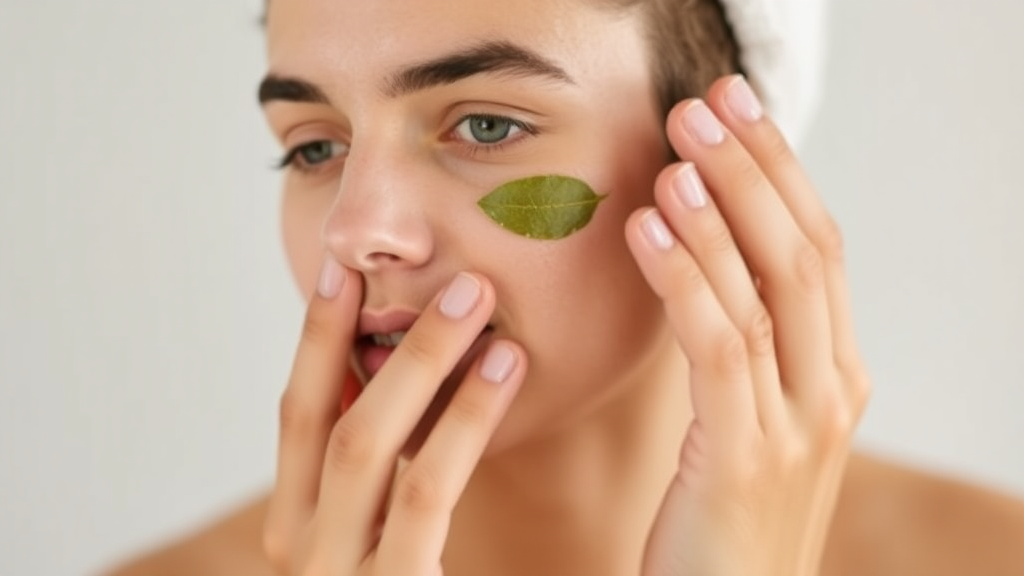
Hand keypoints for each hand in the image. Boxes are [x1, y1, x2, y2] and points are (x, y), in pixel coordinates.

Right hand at [262, 268, 525, 575]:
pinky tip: (505, 370)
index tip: (343, 271)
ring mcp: (339, 575)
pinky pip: (424, 490)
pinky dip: (463, 420)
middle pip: (327, 418)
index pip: (298, 417)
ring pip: (367, 442)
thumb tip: (403, 386)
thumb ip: (379, 484)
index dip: (316, 339)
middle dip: (374, 333)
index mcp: (296, 527)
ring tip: (478, 298)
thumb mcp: (381, 542)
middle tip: (445, 275)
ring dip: (423, 358)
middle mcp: (302, 550)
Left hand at [625, 75, 870, 575]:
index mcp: (835, 374)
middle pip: (804, 252)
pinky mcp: (748, 457)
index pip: (817, 247)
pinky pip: (720, 346)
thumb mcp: (748, 424)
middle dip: (754, 169)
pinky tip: (648, 228)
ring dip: (719, 210)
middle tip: (702, 105)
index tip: (734, 109)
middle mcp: (832, 390)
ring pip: (768, 290)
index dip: (779, 171)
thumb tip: (703, 262)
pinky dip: (687, 278)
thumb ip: (744, 350)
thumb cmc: (723, 522)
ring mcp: (799, 425)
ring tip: (672, 152)